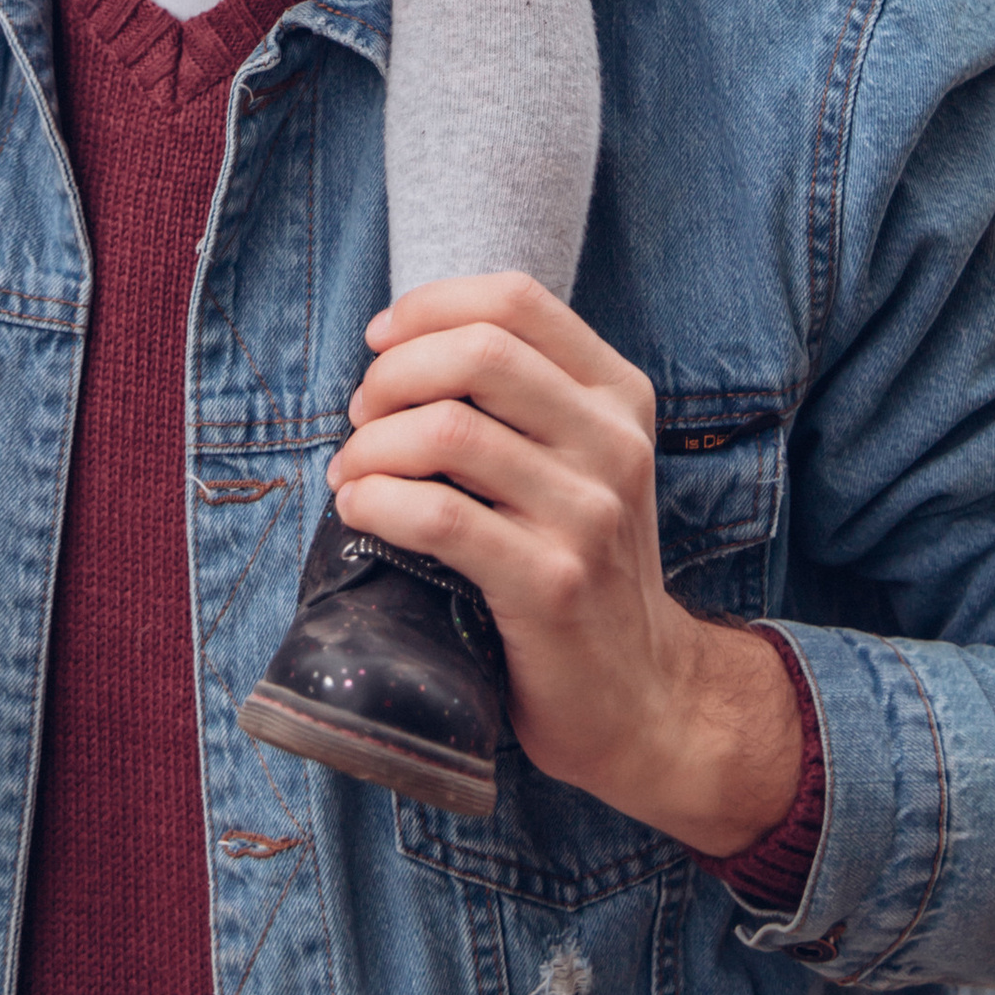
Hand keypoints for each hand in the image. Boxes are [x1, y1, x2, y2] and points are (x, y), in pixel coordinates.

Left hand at [328, 276, 805, 857]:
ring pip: (447, 432)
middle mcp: (613, 443)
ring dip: (371, 447)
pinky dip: (376, 503)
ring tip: (352, 474)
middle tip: (362, 415)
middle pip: (479, 351)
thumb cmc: (583, 563)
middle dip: (393, 374)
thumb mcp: (582, 461)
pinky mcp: (552, 583)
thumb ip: (522, 399)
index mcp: (619, 395)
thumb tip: (401, 349)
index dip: (430, 307)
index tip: (380, 341)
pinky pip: (438, 517)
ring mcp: (589, 514)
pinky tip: (360, 512)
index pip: (516, 300)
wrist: (643, 694)